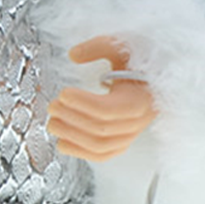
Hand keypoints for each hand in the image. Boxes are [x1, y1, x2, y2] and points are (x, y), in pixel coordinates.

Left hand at [47, 36, 157, 162]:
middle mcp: (138, 121)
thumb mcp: (122, 47)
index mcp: (140, 99)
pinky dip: (80, 152)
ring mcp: (131, 135)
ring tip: (52, 123)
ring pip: (100, 146)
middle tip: (53, 106)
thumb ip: (98, 47)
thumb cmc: (138, 65)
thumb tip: (74, 54)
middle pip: (101, 129)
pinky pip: (102, 156)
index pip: (108, 109)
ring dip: (71, 136)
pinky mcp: (122, 143)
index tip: (63, 93)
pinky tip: (62, 142)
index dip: (82, 103)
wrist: (151, 82)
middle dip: (71, 118)